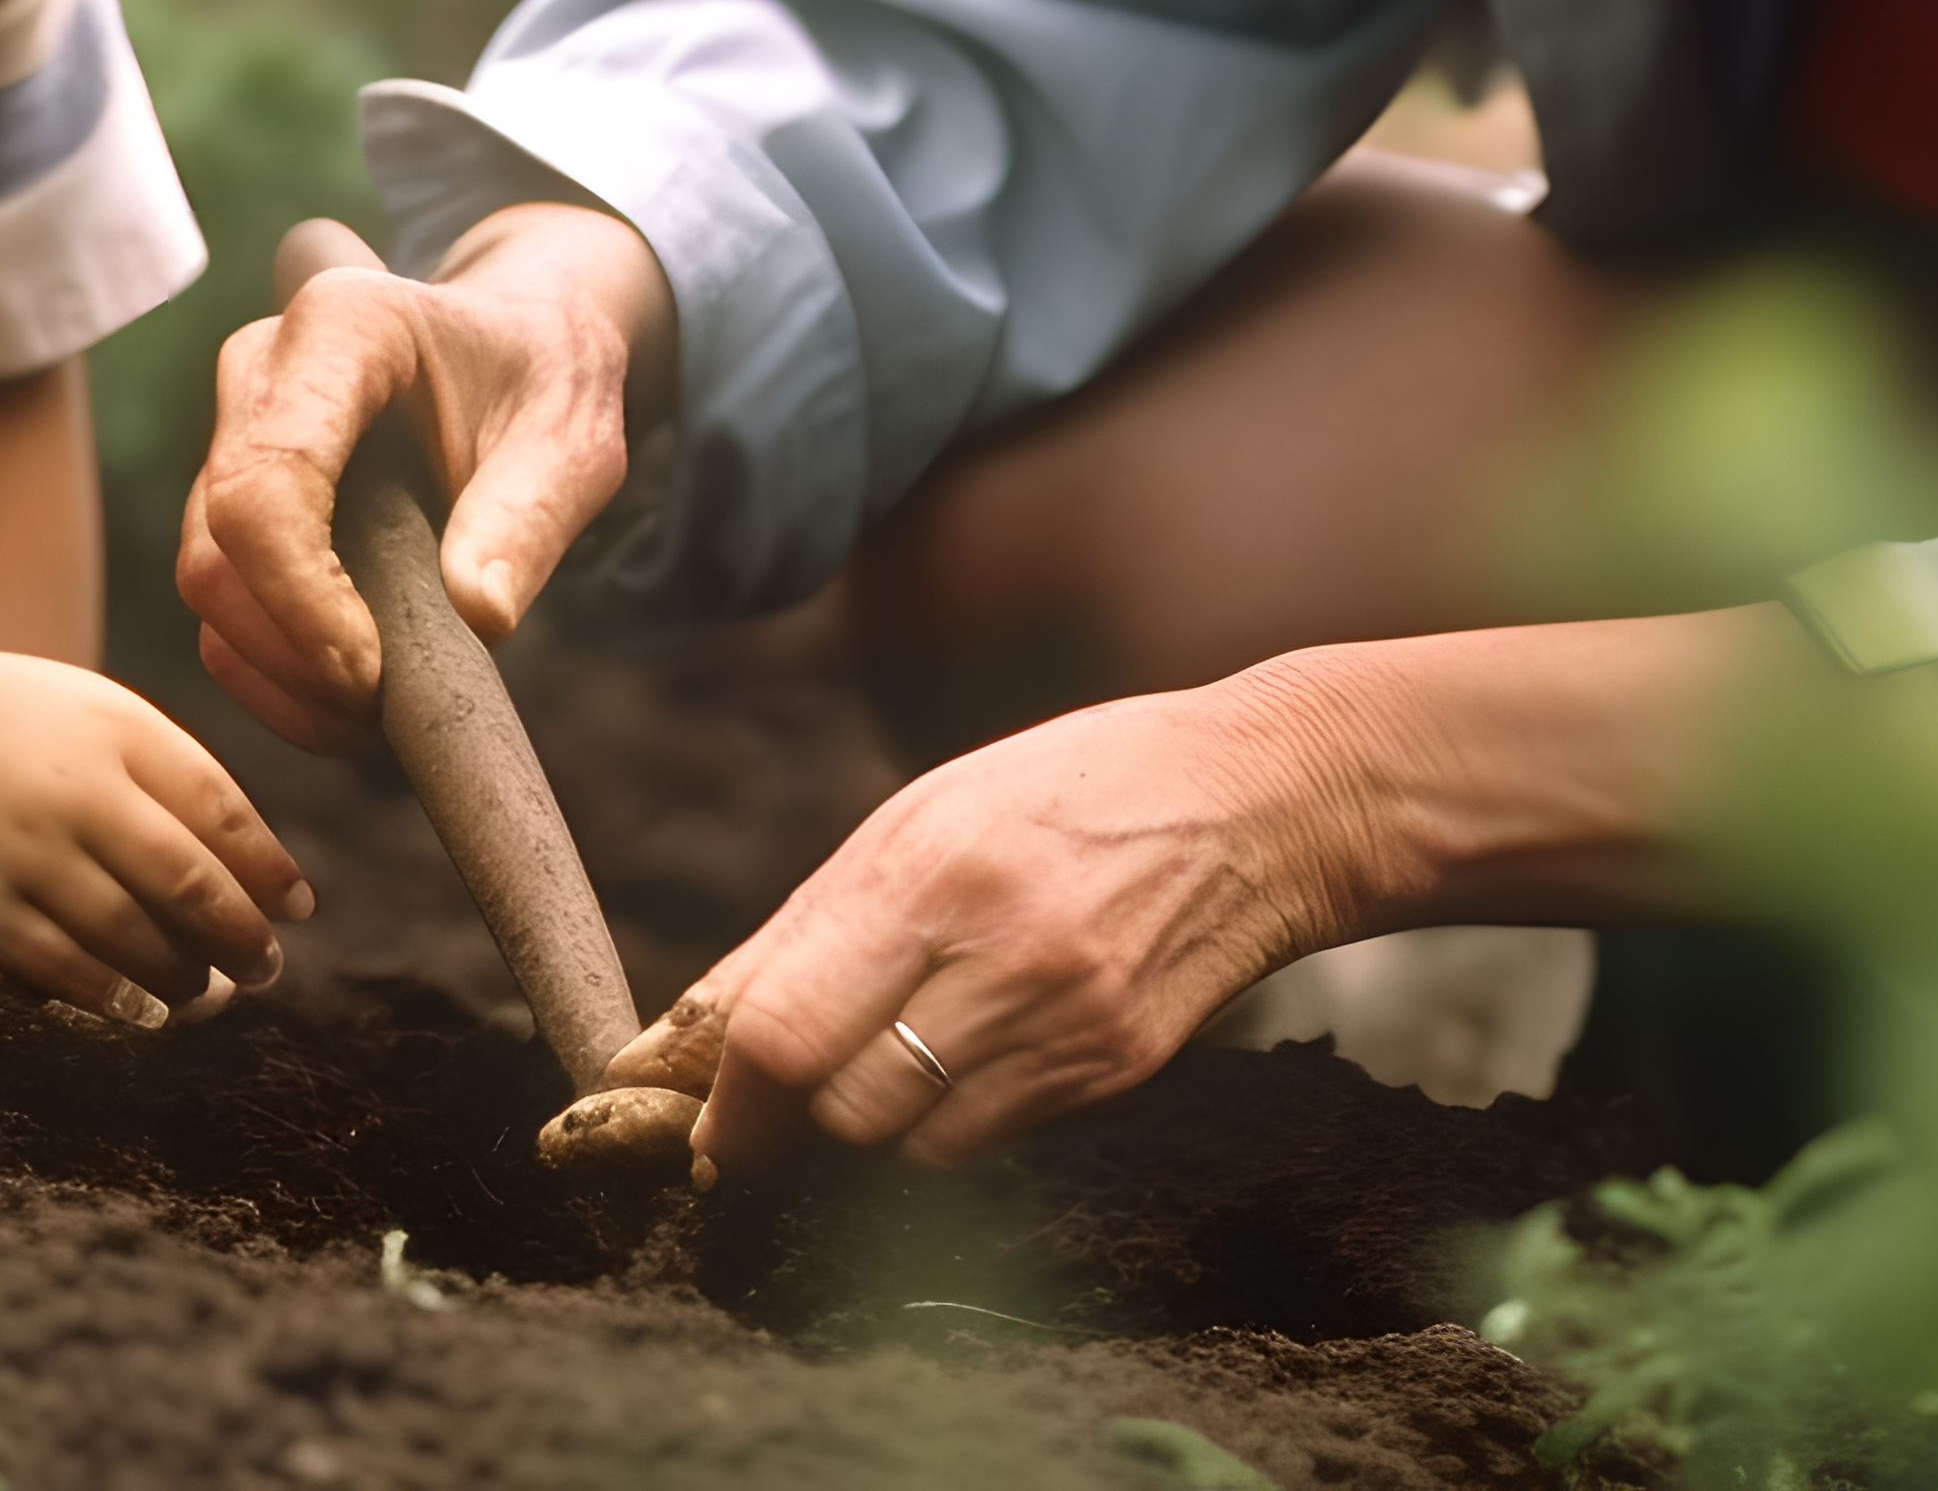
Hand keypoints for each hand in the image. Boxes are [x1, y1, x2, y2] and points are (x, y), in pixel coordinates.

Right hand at [0, 647, 314, 1024]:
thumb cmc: (16, 725)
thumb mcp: (98, 714)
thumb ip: (176, 775)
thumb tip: (258, 870)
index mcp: (114, 728)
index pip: (218, 808)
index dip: (267, 868)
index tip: (297, 906)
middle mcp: (73, 788)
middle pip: (185, 880)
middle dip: (239, 934)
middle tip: (265, 967)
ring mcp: (21, 851)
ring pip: (131, 936)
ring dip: (184, 975)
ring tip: (208, 990)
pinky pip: (62, 967)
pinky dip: (113, 994)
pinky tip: (141, 1006)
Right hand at [174, 206, 673, 752]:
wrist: (515, 342)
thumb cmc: (542, 377)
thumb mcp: (569, 438)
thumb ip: (529, 518)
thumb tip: (480, 617)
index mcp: (343, 327)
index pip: (270, 480)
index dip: (302, 597)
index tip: (369, 675)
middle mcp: (260, 366)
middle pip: (219, 542)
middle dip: (290, 651)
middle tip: (383, 708)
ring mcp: (231, 427)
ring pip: (207, 580)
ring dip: (276, 673)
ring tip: (373, 711)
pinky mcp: (227, 488)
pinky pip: (217, 601)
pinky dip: (266, 671)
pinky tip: (340, 701)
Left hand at [654, 668, 1389, 1173]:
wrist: (1258, 802)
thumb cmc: (1066, 789)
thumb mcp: (916, 819)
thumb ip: (797, 934)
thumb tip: (679, 1040)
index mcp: (931, 873)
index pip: (785, 1033)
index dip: (726, 1101)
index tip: (704, 1125)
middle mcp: (1000, 957)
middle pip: (841, 1111)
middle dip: (791, 1124)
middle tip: (779, 1104)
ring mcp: (1068, 1025)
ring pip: (911, 1147)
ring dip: (869, 1130)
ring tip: (880, 1065)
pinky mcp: (1116, 1073)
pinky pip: (988, 1140)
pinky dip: (948, 1123)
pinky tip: (966, 1056)